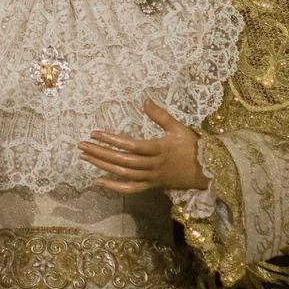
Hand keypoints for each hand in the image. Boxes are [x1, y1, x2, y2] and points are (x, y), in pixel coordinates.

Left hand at [78, 99, 209, 193]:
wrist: (207, 171)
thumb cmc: (192, 146)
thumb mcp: (178, 127)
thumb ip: (160, 115)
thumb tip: (145, 100)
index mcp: (159, 149)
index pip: (131, 145)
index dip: (112, 140)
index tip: (95, 133)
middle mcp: (153, 165)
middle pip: (122, 160)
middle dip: (100, 152)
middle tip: (82, 145)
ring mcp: (151, 177)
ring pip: (123, 174)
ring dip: (102, 166)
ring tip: (85, 157)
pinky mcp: (151, 185)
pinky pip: (130, 188)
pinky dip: (113, 186)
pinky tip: (98, 181)